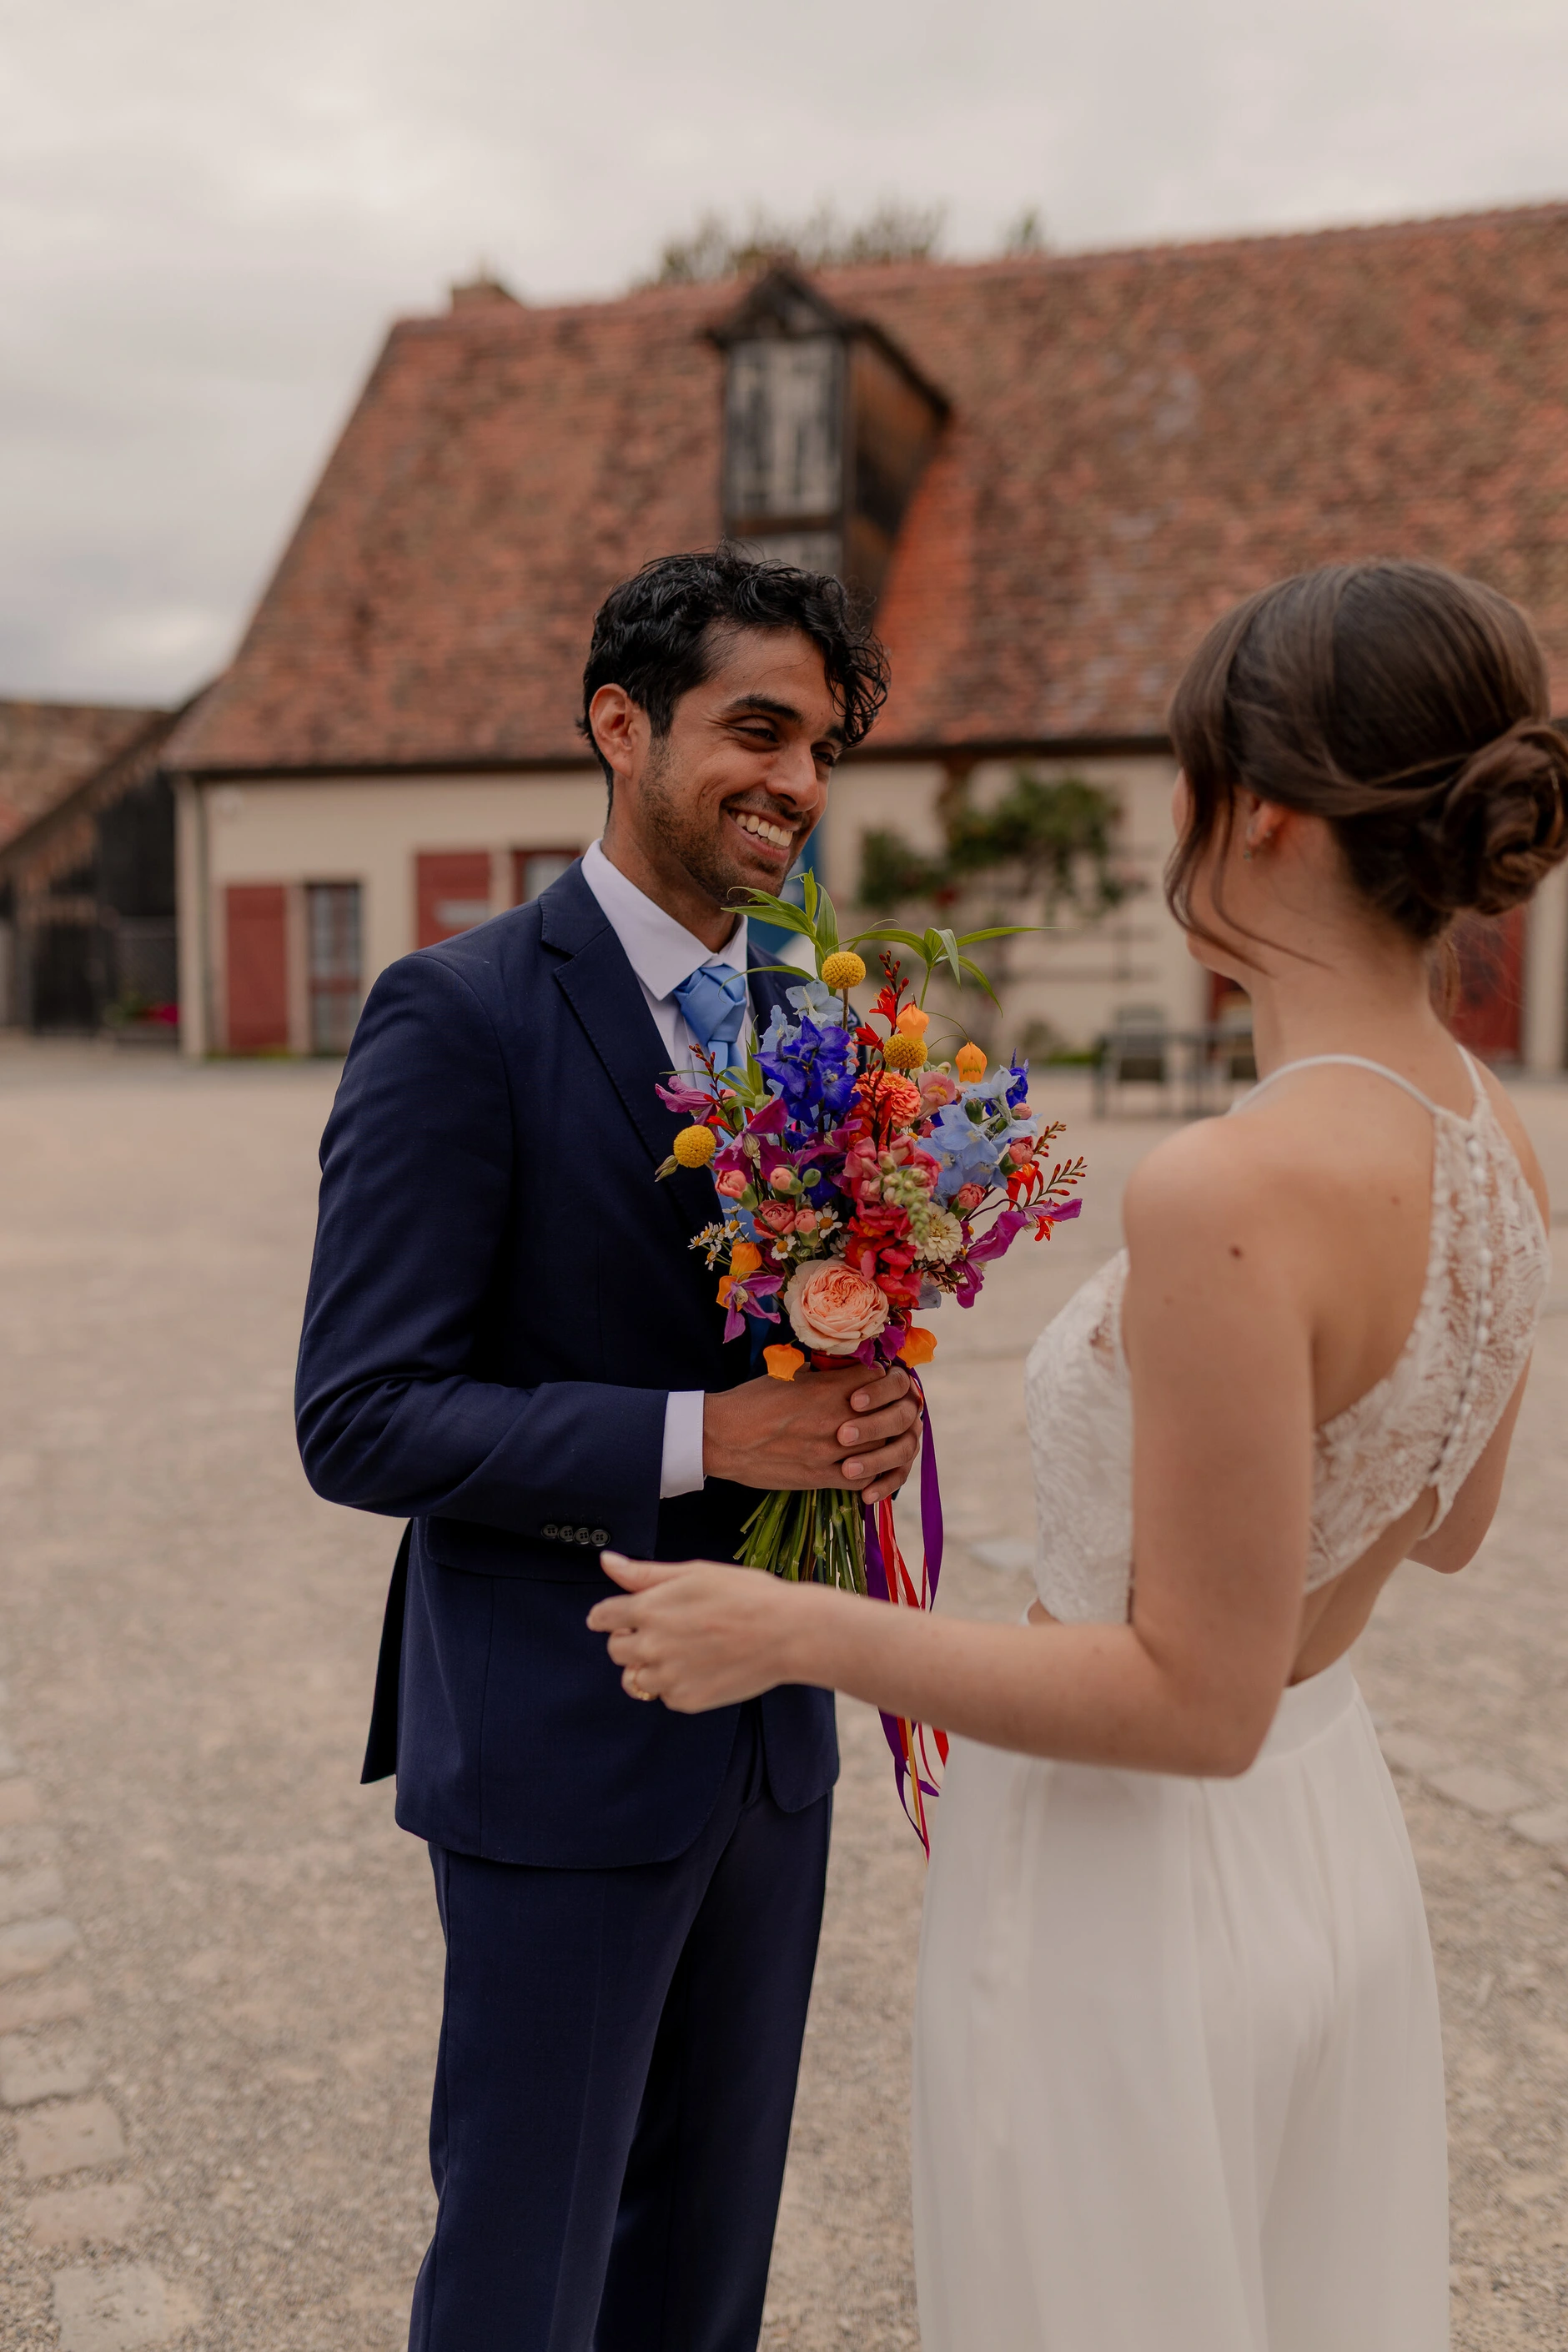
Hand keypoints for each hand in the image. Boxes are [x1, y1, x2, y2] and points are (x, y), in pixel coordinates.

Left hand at [587, 1552, 800, 1710]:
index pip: (602, 1618)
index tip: (617, 1618)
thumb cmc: (745, 1595)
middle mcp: (652, 1645)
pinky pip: (664, 1696)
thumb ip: (644, 1573)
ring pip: (635, 1679)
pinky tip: (700, 1667)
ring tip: (681, 1652)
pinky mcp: (686, 1700)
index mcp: (650, 1609)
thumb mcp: (694, 1573)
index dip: (608, 1616)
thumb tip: (607, 1561)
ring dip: (648, 1667)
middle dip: (629, 1640)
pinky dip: (674, 1684)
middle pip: (615, 1651)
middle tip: (660, 1631)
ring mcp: (669, 1677)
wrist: (787, 1633)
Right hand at [702, 1364, 920, 1503]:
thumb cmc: (751, 1401)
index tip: (886, 1382)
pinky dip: (871, 1474)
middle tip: (894, 1410)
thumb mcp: (790, 1375)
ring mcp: (830, 1451)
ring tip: (884, 1438)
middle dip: (898, 1411)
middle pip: (892, 1416)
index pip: (883, 1379)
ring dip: (887, 1443)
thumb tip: (848, 1370)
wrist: (722, 1437)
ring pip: (882, 1449)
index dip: (889, 1380)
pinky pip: (862, 1479)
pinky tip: (867, 1468)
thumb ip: (824, 1375)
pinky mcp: (820, 1477)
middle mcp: (836, 1418)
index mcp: (828, 1388)